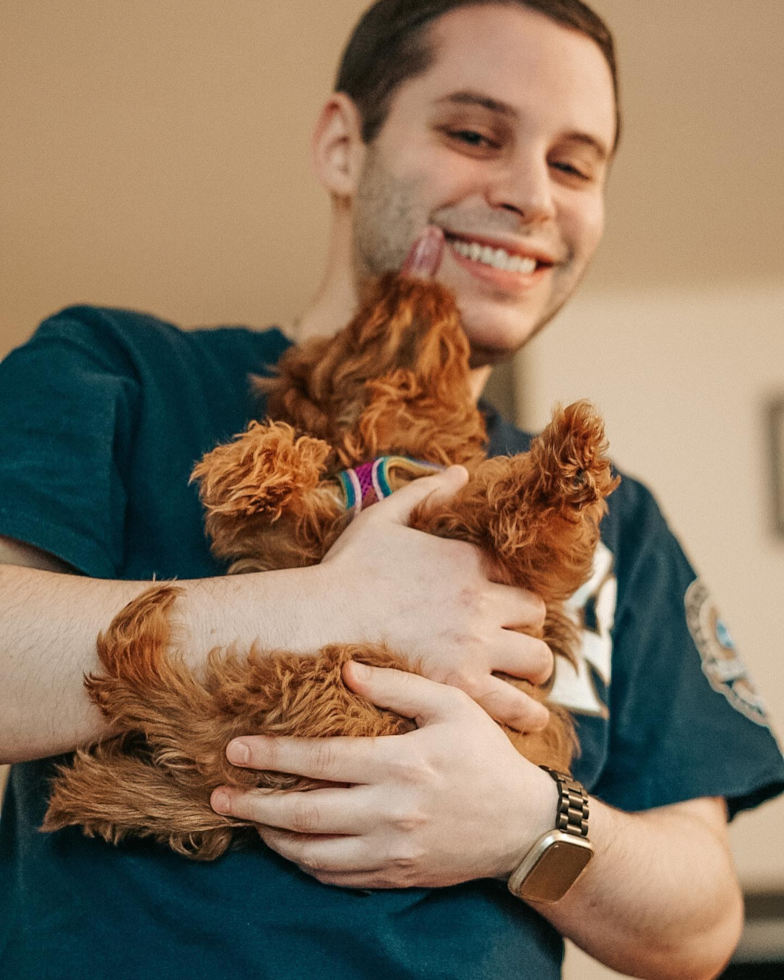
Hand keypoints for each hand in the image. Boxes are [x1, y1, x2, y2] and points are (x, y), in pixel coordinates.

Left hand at [211, 662, 557, 888]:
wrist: (524, 825)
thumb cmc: (486, 756)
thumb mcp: (451, 705)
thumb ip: (398, 685)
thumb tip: (346, 670)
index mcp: (401, 764)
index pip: (319, 761)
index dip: (272, 756)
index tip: (235, 750)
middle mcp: (391, 812)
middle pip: (304, 814)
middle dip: (254, 806)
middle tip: (218, 797)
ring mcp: (393, 850)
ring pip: (314, 853)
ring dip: (273, 839)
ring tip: (248, 822)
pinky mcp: (398, 875)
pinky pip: (339, 877)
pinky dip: (307, 864)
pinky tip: (293, 847)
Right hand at [315, 466, 553, 731]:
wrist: (318, 622)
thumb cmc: (344, 571)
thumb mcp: (382, 517)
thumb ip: (425, 492)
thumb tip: (460, 472)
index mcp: (467, 560)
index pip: (515, 575)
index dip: (510, 591)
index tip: (501, 606)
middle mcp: (480, 600)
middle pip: (535, 615)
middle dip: (527, 629)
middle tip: (516, 644)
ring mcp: (475, 645)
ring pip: (537, 660)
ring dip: (534, 670)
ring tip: (527, 682)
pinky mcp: (463, 685)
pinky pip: (518, 704)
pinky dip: (526, 711)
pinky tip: (525, 717)